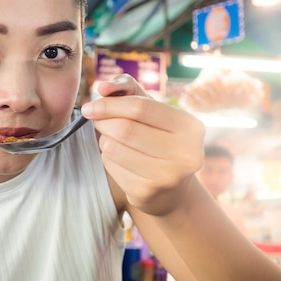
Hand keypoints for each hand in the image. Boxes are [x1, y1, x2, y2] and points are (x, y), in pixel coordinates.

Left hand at [81, 74, 204, 215]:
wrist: (171, 188)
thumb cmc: (158, 137)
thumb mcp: (152, 110)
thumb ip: (128, 88)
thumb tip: (103, 87)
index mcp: (191, 127)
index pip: (140, 108)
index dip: (109, 104)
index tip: (89, 107)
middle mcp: (185, 154)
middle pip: (124, 129)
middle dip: (103, 122)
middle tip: (98, 122)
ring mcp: (167, 177)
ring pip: (113, 148)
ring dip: (104, 140)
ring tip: (112, 140)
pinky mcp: (147, 193)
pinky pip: (110, 166)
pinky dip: (107, 158)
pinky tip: (120, 159)